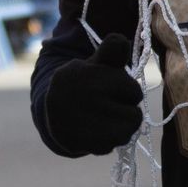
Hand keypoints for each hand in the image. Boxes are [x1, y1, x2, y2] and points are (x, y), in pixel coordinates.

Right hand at [44, 33, 144, 154]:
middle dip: (126, 110)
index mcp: (91, 76)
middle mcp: (87, 99)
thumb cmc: (84, 82)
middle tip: (107, 105)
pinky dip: (109, 140)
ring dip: (121, 127)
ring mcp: (84, 123)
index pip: (134, 92)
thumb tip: (122, 40)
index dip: (127, 92)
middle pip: (135, 116)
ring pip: (126, 132)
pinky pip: (113, 146)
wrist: (53, 110)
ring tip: (104, 118)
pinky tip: (95, 130)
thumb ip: (112, 50)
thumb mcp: (97, 61)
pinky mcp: (81, 143)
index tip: (112, 89)